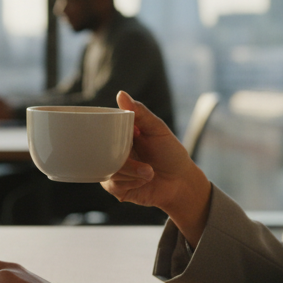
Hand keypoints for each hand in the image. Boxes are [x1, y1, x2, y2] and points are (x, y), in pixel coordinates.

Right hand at [103, 91, 211, 244]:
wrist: (181, 183)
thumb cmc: (171, 153)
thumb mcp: (157, 129)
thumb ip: (140, 113)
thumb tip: (121, 94)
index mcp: (120, 136)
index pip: (101, 129)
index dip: (101, 131)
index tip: (115, 134)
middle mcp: (113, 152)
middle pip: (102, 151)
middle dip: (124, 158)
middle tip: (141, 160)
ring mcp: (113, 171)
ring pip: (108, 169)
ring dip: (132, 171)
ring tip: (149, 171)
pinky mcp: (116, 188)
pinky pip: (113, 184)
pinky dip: (131, 182)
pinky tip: (143, 181)